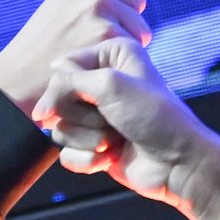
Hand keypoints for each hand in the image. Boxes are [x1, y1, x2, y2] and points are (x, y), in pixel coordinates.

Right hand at [0, 0, 154, 121]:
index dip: (120, 24)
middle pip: (137, 17)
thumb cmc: (38, 54)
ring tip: (92, 66)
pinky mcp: (107, 35)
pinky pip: (134, 54)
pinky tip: (96, 75)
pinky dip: (119, 68)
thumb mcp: (60, 11)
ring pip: (139, 36)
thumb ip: (91, 2)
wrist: (15, 81)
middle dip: (122, 38)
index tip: (99, 41)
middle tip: (91, 56)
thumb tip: (135, 3)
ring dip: (122, 54)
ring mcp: (102, 11)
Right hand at [38, 38, 219, 219]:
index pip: (63, 65)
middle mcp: (103, 82)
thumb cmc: (154, 117)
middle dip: (82, 116)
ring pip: (60, 128)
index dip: (63, 86)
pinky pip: (67, 153)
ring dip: (88, 138)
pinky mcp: (93, 145)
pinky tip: (110, 157)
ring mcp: (97, 116)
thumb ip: (69, 81)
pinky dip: (87, 159)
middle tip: (112, 120)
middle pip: (58, 98)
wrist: (177, 163)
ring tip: (116, 139)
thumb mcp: (111, 85)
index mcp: (111, 56)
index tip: (76, 100)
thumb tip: (42, 94)